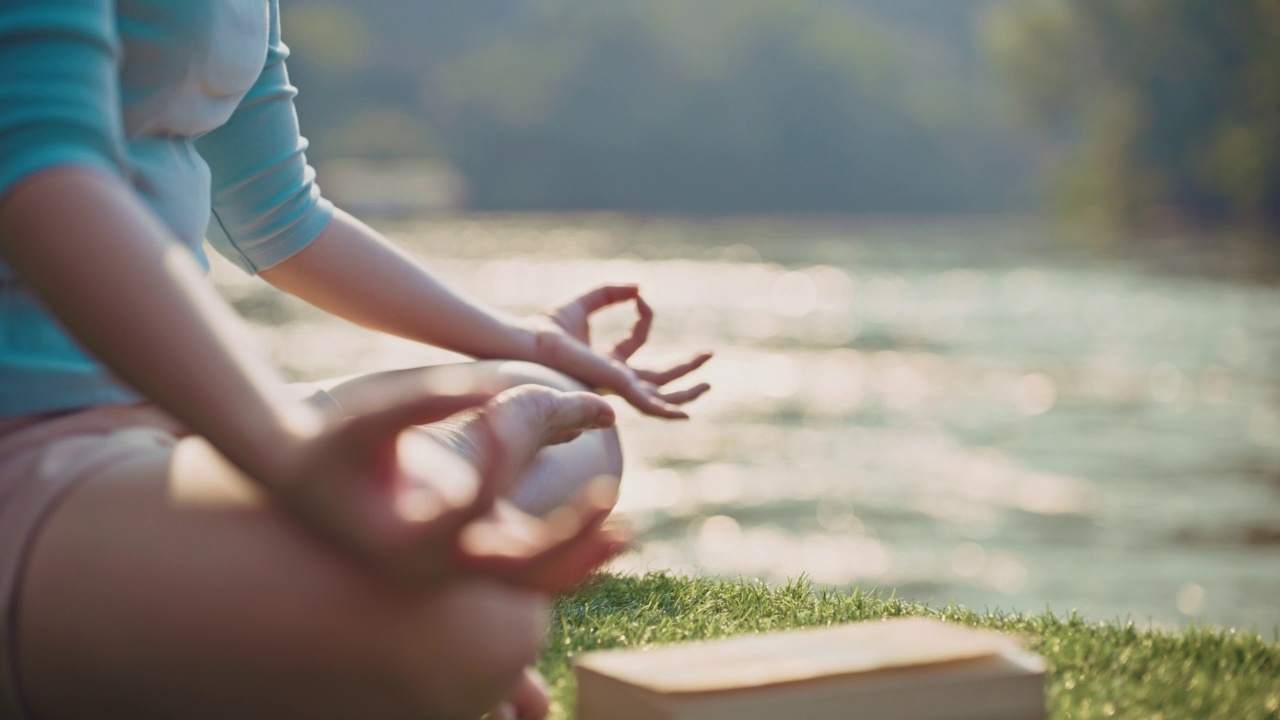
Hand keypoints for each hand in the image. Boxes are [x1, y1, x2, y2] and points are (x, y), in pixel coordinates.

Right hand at [269, 373, 629, 588]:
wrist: (299, 483)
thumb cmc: (330, 446)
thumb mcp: (371, 413)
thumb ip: (427, 396)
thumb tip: (490, 383)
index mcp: (403, 535)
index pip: (470, 504)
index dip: (502, 455)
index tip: (527, 411)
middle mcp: (429, 565)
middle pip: (513, 568)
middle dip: (567, 537)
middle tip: (612, 499)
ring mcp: (447, 571)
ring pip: (526, 582)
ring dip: (577, 556)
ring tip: (626, 531)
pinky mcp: (459, 565)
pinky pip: (524, 575)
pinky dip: (565, 559)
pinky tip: (603, 534)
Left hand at [528, 284, 711, 418]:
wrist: (532, 341)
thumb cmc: (547, 326)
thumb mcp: (588, 301)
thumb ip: (611, 293)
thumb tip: (638, 288)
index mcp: (606, 359)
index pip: (638, 339)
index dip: (644, 316)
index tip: (640, 298)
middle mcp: (614, 376)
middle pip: (658, 377)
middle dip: (684, 368)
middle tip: (708, 355)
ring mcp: (617, 385)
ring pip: (659, 395)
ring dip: (685, 391)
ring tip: (709, 384)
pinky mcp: (616, 388)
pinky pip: (646, 404)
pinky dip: (667, 410)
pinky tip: (685, 414)